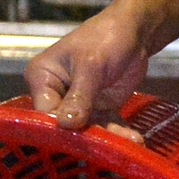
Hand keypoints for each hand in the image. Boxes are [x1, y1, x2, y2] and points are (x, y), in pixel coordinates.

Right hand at [24, 6, 151, 129]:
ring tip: (131, 141)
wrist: (135, 31)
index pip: (44, 109)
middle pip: (65, 124)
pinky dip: (119, 133)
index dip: (59, 127)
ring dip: (108, 137)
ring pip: (88, 128)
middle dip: (86, 136)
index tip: (77, 140)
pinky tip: (134, 139)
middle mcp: (55, 93)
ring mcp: (78, 103)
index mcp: (42, 77)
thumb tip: (66, 124)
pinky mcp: (98, 108)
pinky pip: (105, 126)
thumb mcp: (91, 64)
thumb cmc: (106, 37)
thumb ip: (79, 95)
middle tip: (106, 148)